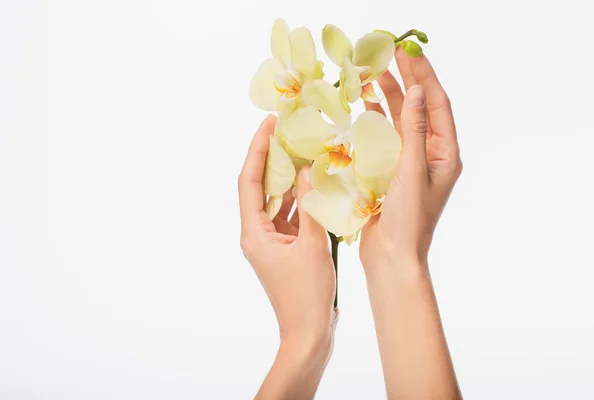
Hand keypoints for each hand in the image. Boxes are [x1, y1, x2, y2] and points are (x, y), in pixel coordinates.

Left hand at [238, 115, 336, 398]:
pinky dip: (300, 199)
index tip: (268, 124)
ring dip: (288, 177)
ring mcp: (270, 241)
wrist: (308, 333)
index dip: (257, 150)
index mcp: (254, 233)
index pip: (250, 181)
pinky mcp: (284, 248)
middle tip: (287, 130)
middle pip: (260, 187)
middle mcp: (256, 234)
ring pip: (276, 200)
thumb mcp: (312, 246)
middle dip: (271, 158)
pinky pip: (289, 215)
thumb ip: (311, 207)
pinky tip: (315, 184)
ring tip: (303, 149)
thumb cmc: (308, 296)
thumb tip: (309, 171)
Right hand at [360, 49, 462, 269]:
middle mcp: (430, 155)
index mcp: (445, 154)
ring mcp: (410, 164)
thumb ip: (414, 131)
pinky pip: (385, 139)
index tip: (410, 52)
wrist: (391, 258)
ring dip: (389, 99)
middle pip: (419, 109)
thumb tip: (418, 91)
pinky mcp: (391, 172)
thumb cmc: (407, 221)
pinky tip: (366, 108)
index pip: (437, 105)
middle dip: (407, 81)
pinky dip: (376, 122)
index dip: (425, 76)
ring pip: (401, 122)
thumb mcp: (412, 171)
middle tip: (390, 55)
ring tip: (375, 76)